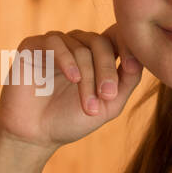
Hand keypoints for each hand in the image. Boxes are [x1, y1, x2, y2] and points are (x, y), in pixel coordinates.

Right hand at [0, 23, 143, 151]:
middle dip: (107, 70)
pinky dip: (66, 59)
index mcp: (96, 56)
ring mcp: (54, 45)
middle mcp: (76, 46)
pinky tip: (72, 78)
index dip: (127, 46)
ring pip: (80, 47)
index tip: (131, 68)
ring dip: (87, 77)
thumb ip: (126, 81)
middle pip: (100, 42)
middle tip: (107, 96)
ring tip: (88, 105)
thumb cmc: (70, 121)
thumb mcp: (108, 105)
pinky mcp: (32, 46)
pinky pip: (54, 42)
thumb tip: (139, 58)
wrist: (33, 135)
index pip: (116, 36)